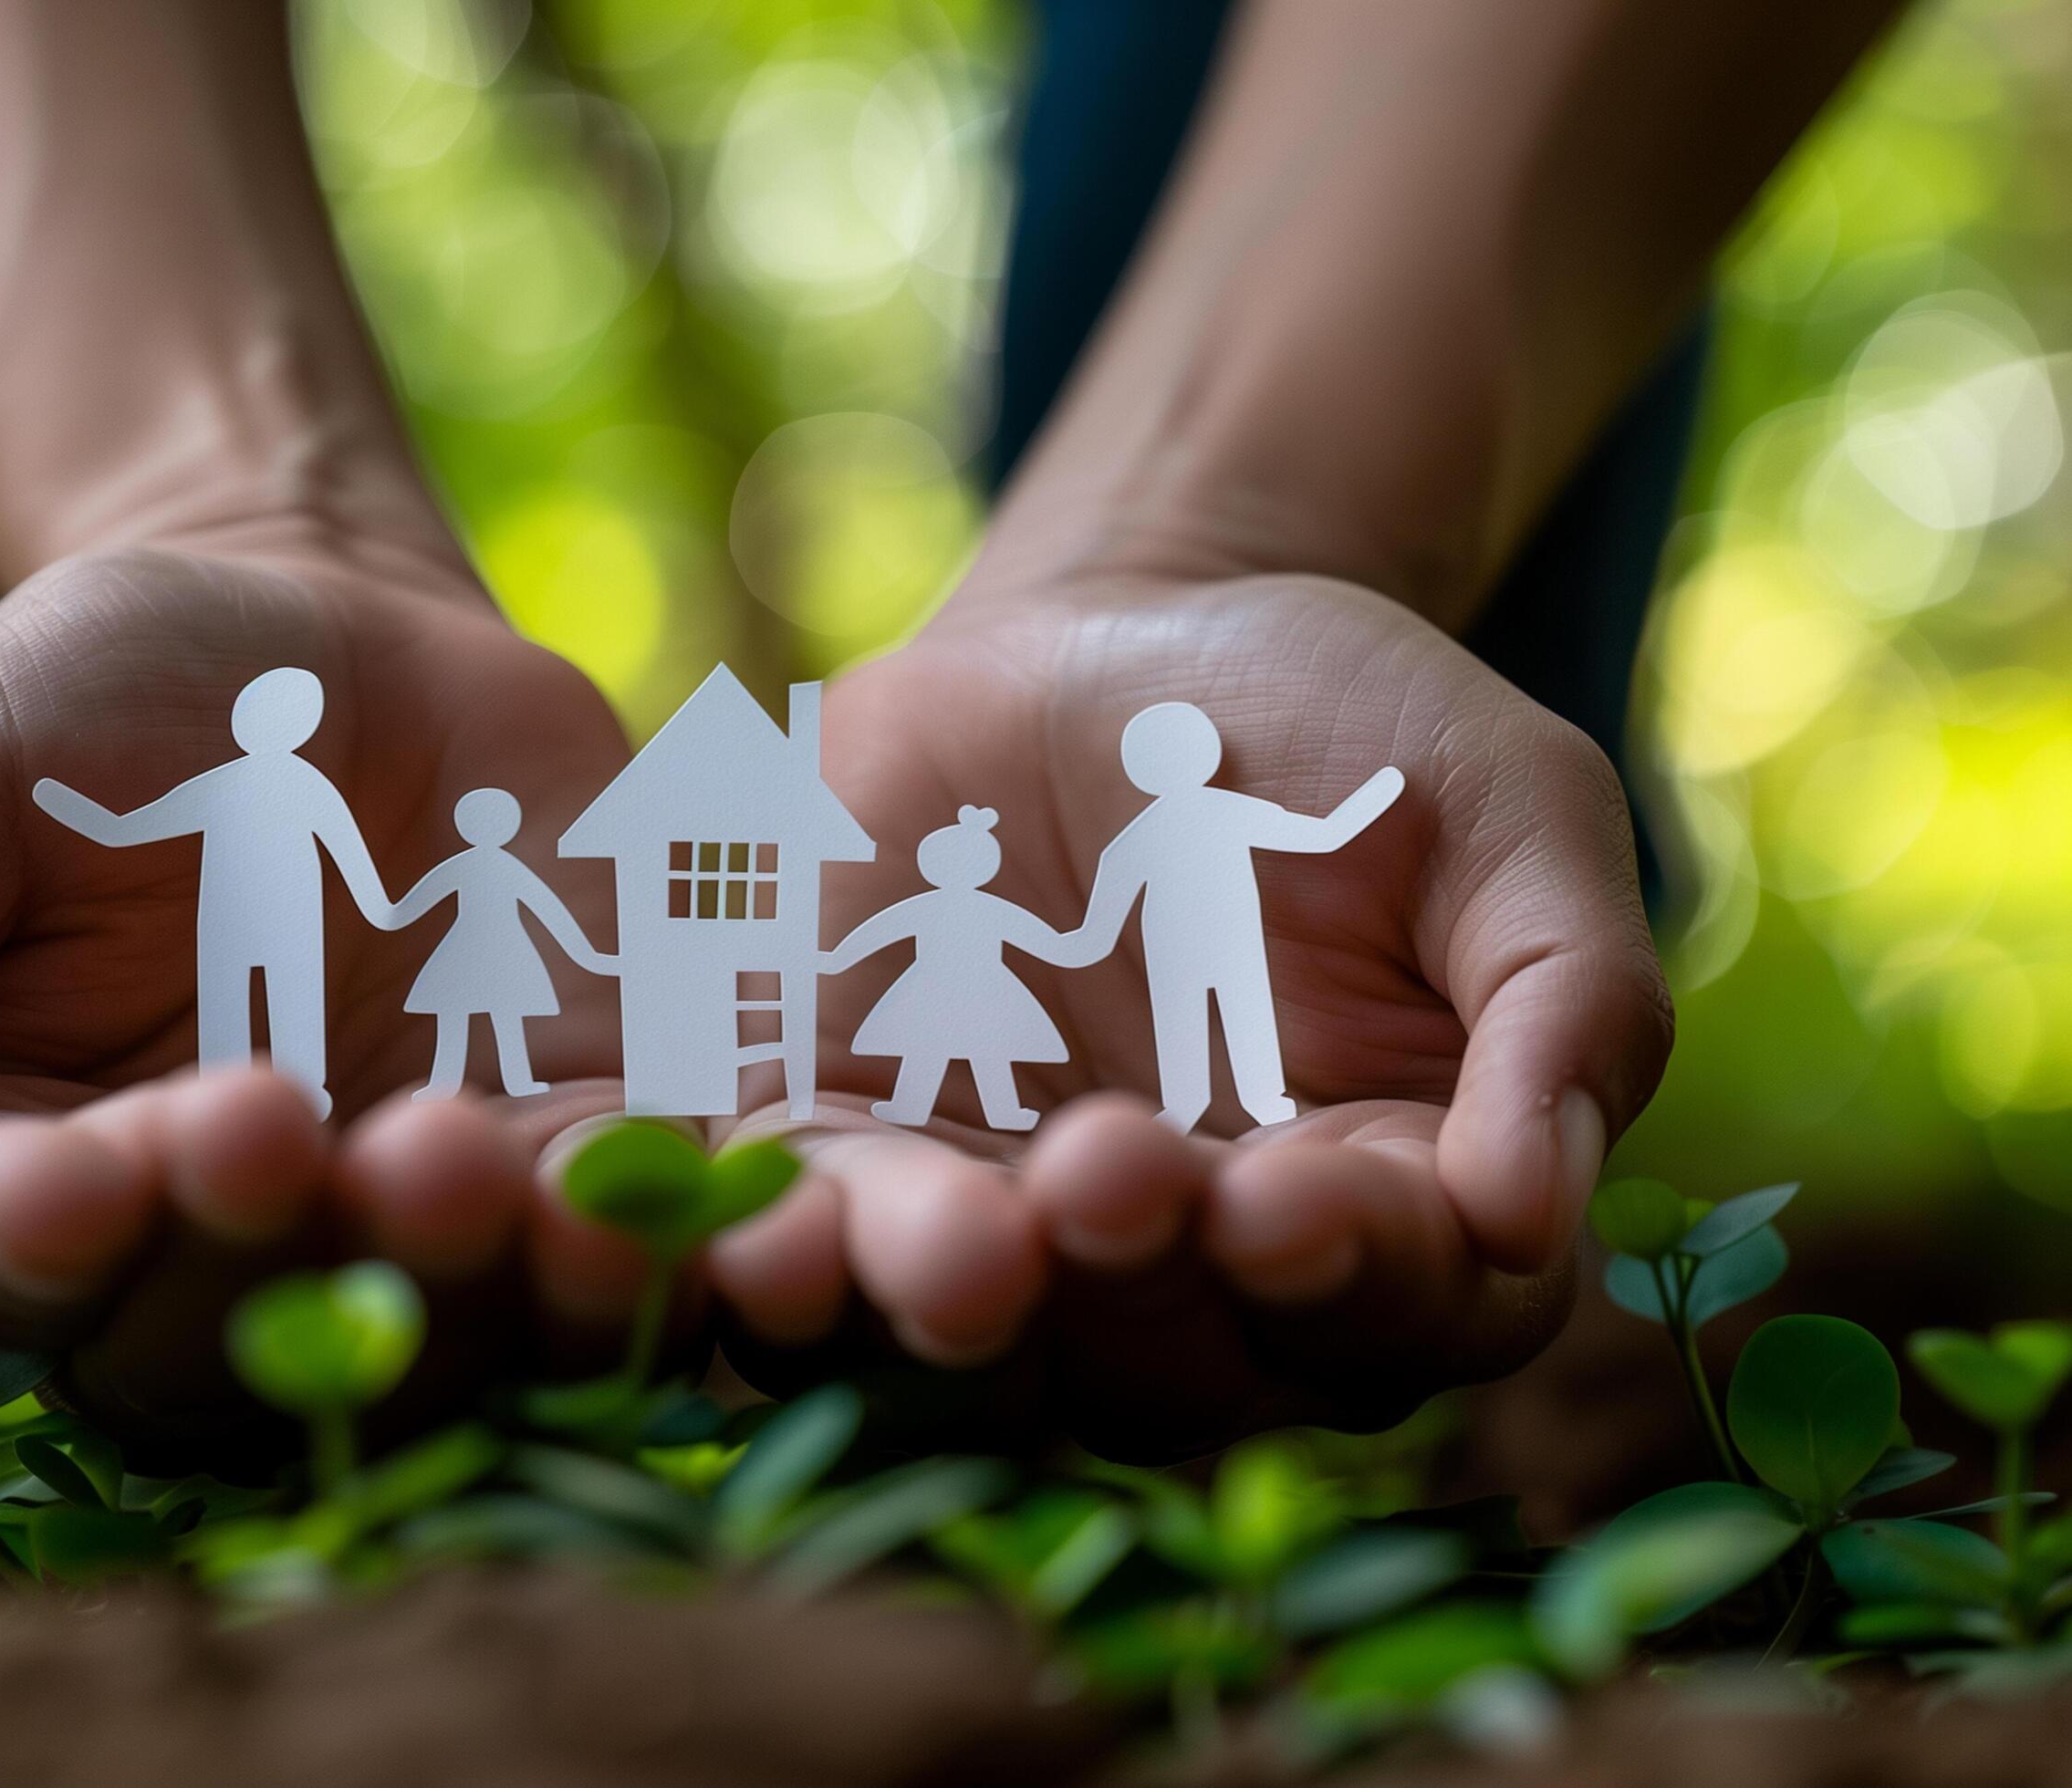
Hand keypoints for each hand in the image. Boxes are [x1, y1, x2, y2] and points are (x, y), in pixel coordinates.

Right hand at [0, 538, 641, 1449]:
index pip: (10, 1276)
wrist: (327, 632)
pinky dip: (685, 1246)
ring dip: (474, 1276)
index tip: (82, 1165)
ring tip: (479, 1170)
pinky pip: (636, 1244)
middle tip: (294, 1133)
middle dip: (262, 1258)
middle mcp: (221, 1260)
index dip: (42, 1245)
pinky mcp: (584, 1165)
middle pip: (230, 1339)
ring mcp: (413, 1230)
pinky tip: (731, 1211)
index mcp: (26, 1190)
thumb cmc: (93, 710)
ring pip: (446, 1324)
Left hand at [705, 573, 1669, 1459]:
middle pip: (1187, 1362)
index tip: (1290, 1200)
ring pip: (994, 1348)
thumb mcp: (1506, 817)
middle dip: (1144, 1286)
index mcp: (1396, 1212)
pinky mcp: (854, 1157)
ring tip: (955, 1252)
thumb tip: (1529, 1210)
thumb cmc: (1352, 736)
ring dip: (963, 1317)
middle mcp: (1205, 1277)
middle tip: (1111, 1174)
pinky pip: (814, 1250)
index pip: (1404, 1305)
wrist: (1123, 643)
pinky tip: (761, 1252)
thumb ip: (1559, 1000)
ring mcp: (1021, 1237)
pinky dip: (788, 1269)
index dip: (1354, 1272)